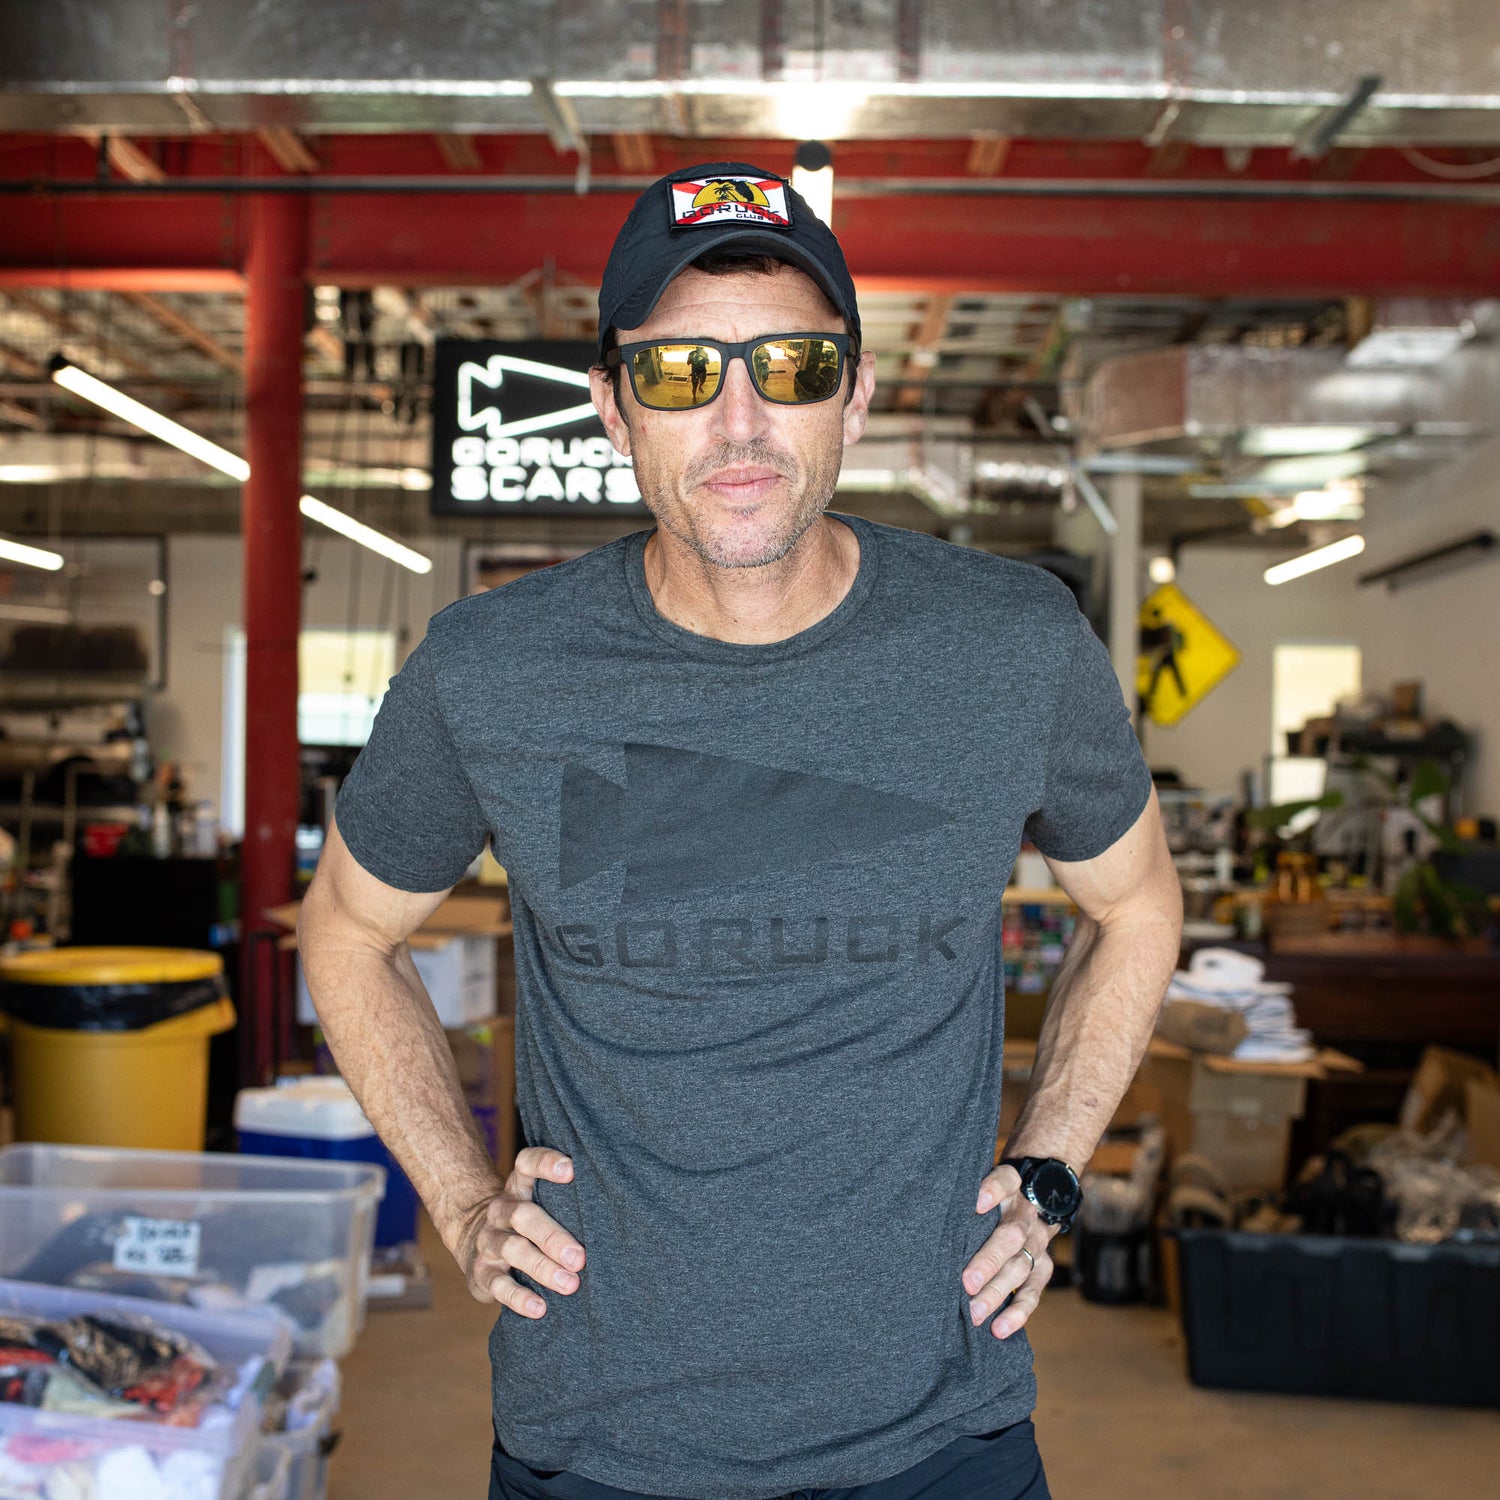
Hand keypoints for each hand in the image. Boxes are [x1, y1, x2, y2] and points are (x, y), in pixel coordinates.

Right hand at [452, 1146, 585, 1317]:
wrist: (477, 1241)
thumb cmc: (530, 1221)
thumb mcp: (542, 1201)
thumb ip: (568, 1199)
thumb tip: (621, 1209)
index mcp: (519, 1186)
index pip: (527, 1163)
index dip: (546, 1163)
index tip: (571, 1171)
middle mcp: (501, 1209)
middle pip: (523, 1215)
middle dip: (553, 1237)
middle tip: (580, 1258)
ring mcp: (489, 1241)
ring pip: (512, 1250)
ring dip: (542, 1268)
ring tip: (569, 1284)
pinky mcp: (481, 1272)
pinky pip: (498, 1285)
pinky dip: (519, 1298)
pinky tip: (540, 1308)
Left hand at [960, 1163, 1056, 1339]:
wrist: (1035, 1196)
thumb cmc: (988, 1195)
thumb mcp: (980, 1182)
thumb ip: (963, 1193)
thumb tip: (928, 1209)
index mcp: (1011, 1187)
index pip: (1005, 1181)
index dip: (993, 1191)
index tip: (975, 1203)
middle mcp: (1026, 1214)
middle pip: (1011, 1235)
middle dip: (989, 1260)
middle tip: (966, 1282)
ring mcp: (1037, 1242)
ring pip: (1021, 1266)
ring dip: (997, 1291)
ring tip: (975, 1312)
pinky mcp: (1043, 1267)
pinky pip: (1034, 1291)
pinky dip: (1017, 1312)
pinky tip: (999, 1327)